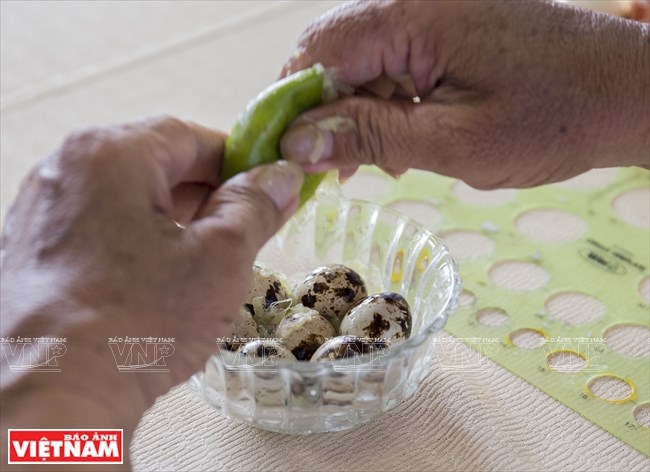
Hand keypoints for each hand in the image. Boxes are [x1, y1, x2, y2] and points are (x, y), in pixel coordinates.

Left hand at [0, 116, 302, 466]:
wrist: (51, 397)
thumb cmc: (136, 322)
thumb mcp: (220, 257)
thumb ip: (255, 206)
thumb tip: (280, 178)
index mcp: (108, 154)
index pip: (189, 137)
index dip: (239, 160)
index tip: (269, 186)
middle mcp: (64, 171)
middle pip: (156, 166)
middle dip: (208, 195)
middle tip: (246, 230)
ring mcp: (41, 213)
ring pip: (128, 200)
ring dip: (176, 222)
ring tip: (208, 263)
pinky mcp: (33, 253)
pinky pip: (101, 230)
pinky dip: (140, 243)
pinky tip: (162, 282)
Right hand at [280, 0, 648, 187]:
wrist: (625, 93)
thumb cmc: (552, 119)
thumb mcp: (453, 142)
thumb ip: (370, 136)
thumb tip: (298, 141)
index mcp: (413, 15)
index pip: (318, 50)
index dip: (293, 105)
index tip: (287, 155)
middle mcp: (415, 1)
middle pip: (333, 50)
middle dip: (326, 110)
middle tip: (337, 167)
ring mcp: (433, 11)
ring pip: (361, 58)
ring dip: (358, 109)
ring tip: (380, 160)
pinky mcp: (448, 26)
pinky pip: (393, 58)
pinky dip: (388, 100)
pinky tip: (405, 135)